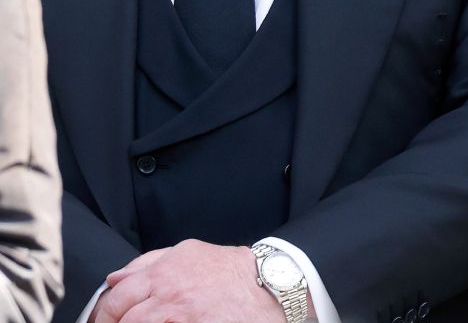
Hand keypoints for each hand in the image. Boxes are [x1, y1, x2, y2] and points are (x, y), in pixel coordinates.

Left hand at [93, 239, 280, 322]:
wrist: (265, 286)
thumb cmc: (227, 270)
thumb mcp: (188, 253)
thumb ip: (148, 262)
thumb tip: (114, 277)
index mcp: (164, 271)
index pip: (117, 297)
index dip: (103, 316)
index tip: (102, 322)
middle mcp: (168, 294)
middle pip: (123, 319)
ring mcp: (179, 317)